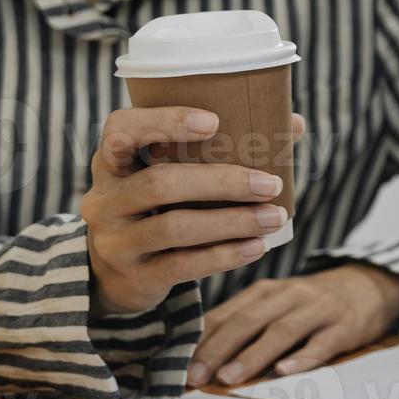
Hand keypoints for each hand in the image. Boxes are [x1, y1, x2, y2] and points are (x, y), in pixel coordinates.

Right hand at [82, 107, 300, 314]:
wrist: (115, 274)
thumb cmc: (159, 209)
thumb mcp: (167, 177)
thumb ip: (221, 150)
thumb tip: (293, 123)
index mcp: (112, 162)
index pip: (121, 129)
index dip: (164, 121)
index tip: (214, 121)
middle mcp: (106, 198)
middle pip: (160, 183)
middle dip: (222, 183)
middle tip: (270, 184)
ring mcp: (116, 240)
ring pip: (174, 227)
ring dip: (232, 222)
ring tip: (273, 217)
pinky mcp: (136, 276)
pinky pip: (183, 265)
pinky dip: (225, 255)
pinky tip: (257, 247)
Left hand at [188, 264, 398, 385]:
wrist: (371, 282)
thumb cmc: (314, 300)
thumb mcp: (277, 302)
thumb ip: (245, 322)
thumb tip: (201, 355)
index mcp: (264, 292)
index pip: (225, 316)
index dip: (199, 342)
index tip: (177, 368)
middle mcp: (287, 296)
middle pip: (247, 322)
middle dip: (217, 350)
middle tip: (195, 377)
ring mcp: (317, 310)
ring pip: (280, 332)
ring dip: (252, 356)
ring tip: (229, 378)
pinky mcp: (345, 326)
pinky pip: (322, 343)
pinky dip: (303, 357)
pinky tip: (285, 372)